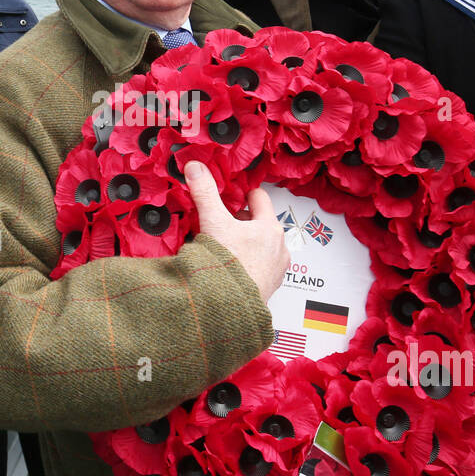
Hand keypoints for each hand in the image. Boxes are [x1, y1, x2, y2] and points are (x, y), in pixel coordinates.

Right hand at [185, 161, 288, 301]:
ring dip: (246, 245)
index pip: (259, 197)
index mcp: (269, 227)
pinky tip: (230, 270)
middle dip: (241, 222)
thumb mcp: (213, 222)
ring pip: (261, 247)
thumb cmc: (229, 266)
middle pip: (260, 223)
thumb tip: (195, 167)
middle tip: (221, 226)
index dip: (242, 195)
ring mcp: (277, 269)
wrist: (231, 308)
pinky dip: (248, 265)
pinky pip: (260, 268)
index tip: (230, 199)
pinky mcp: (270, 287)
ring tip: (224, 250)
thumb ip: (204, 192)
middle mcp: (279, 247)